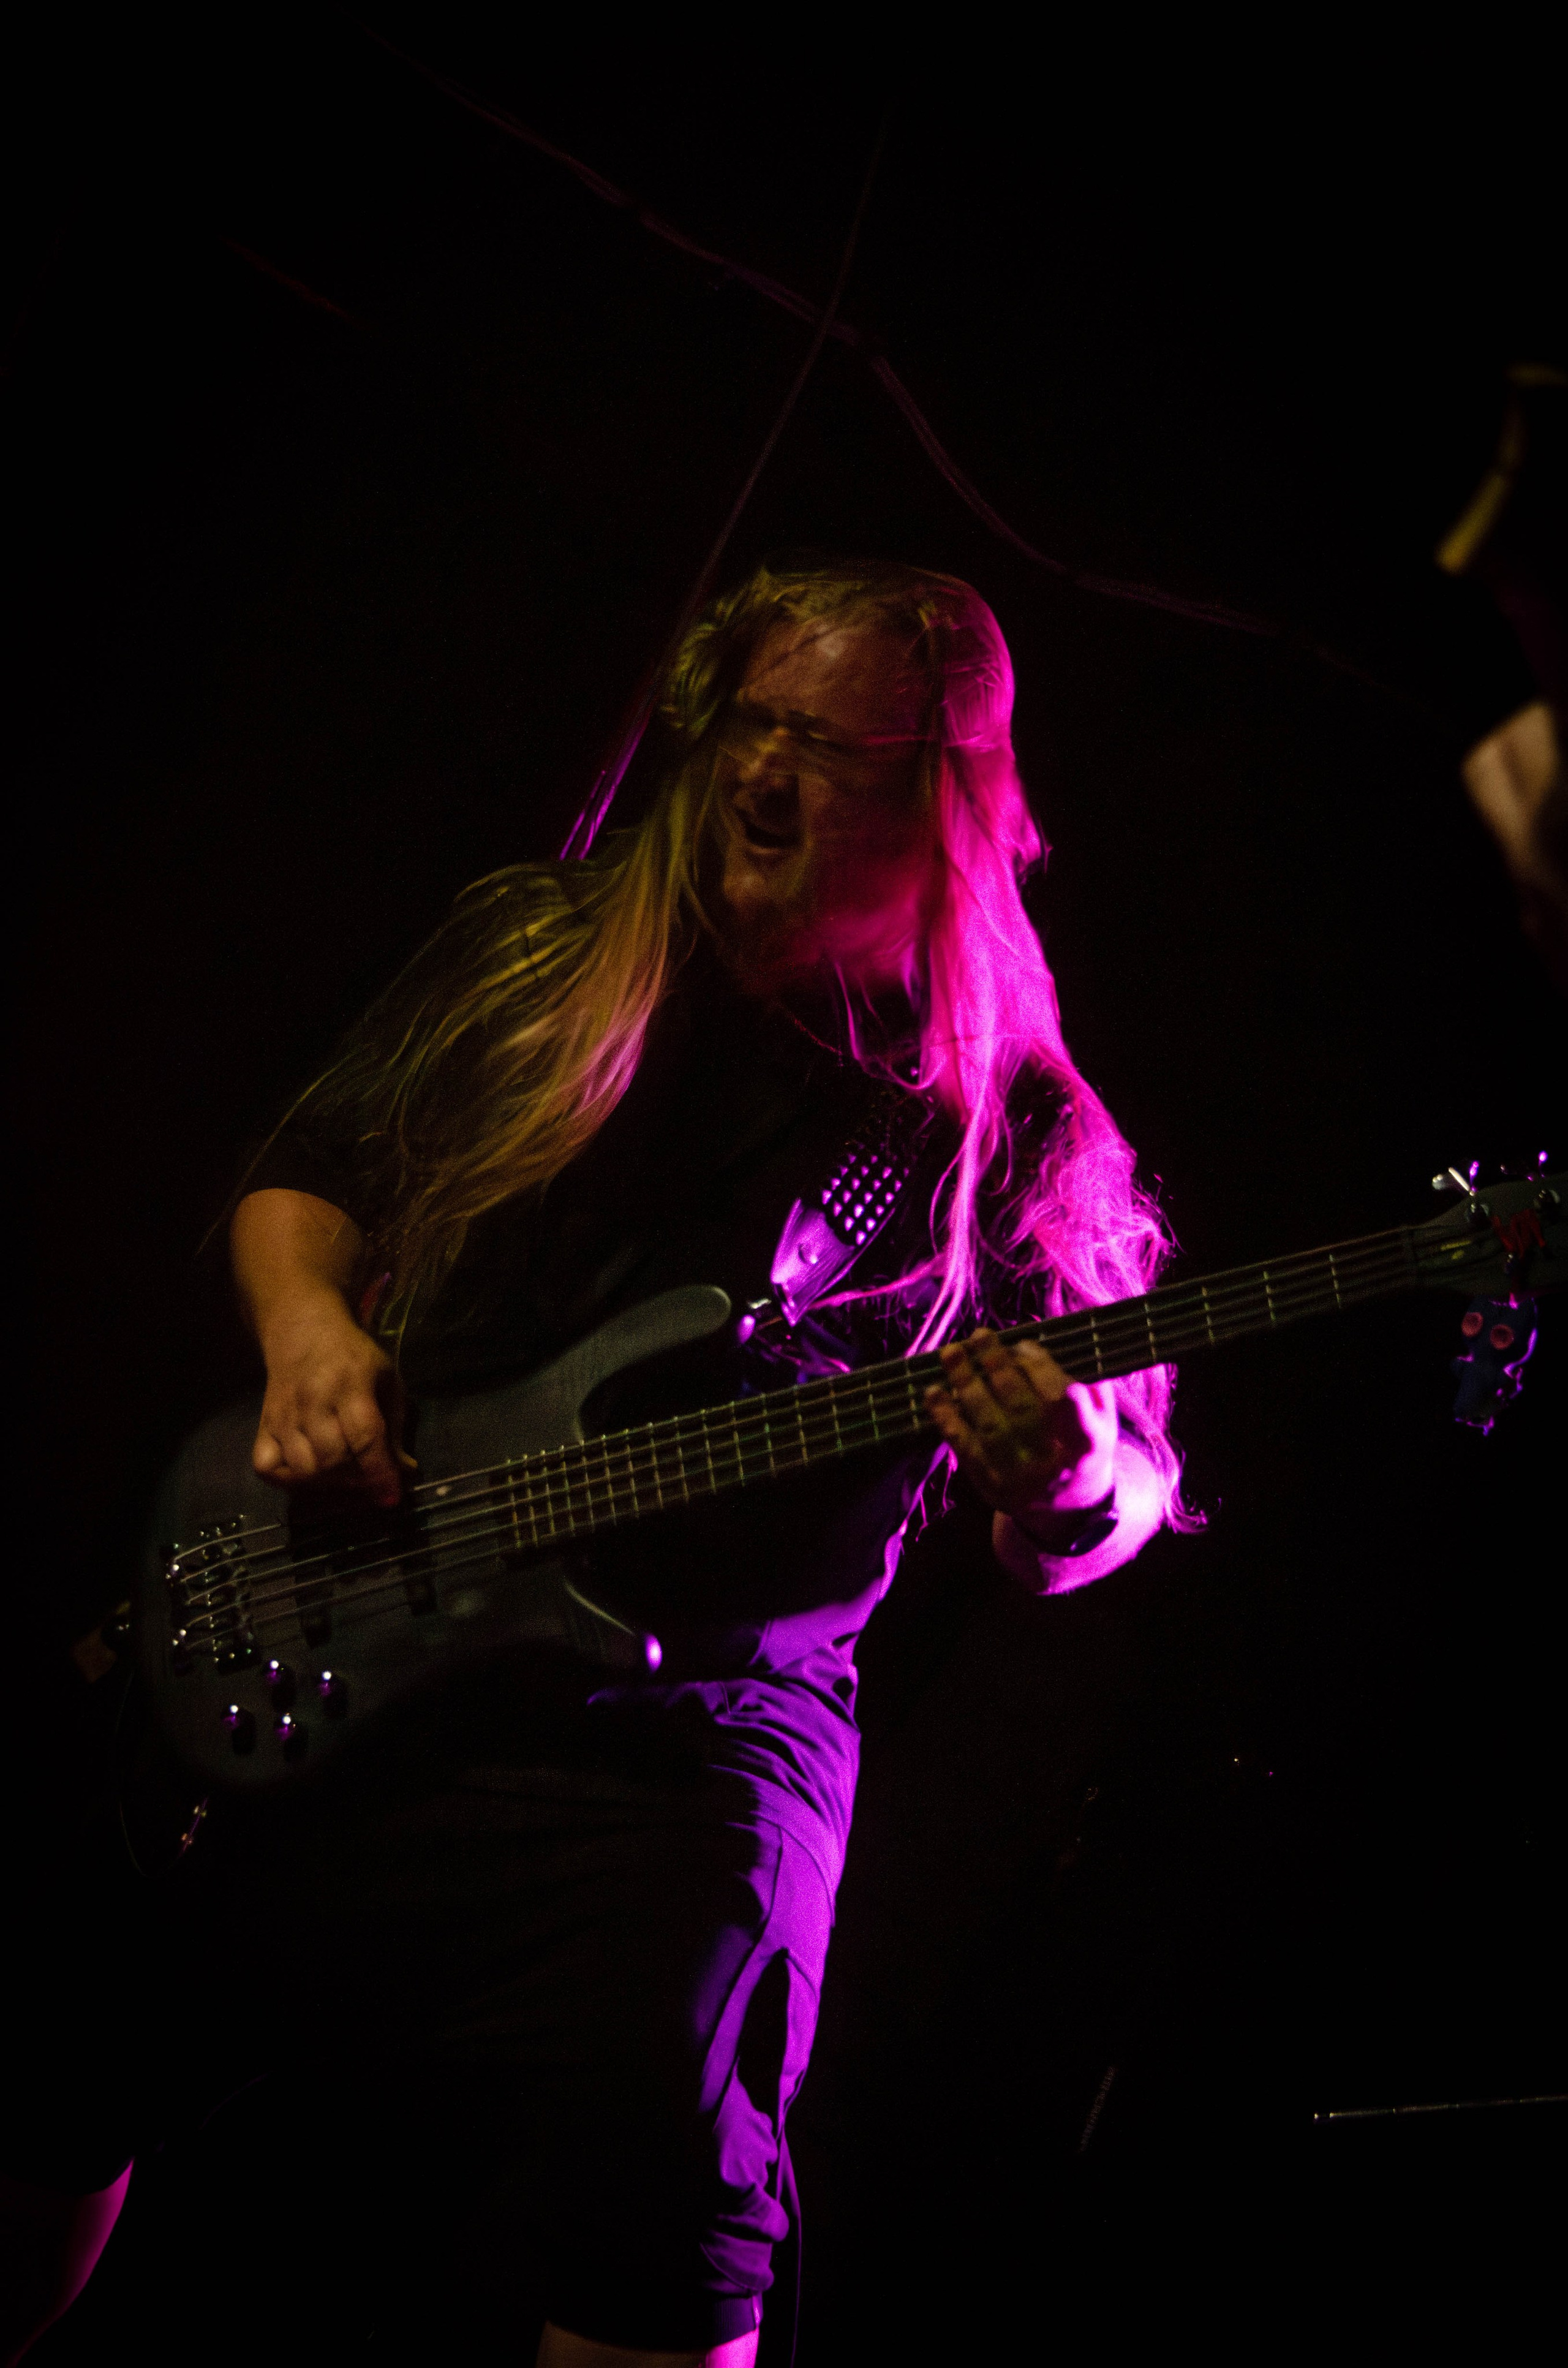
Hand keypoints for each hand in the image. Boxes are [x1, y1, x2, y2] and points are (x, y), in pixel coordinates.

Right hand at [252, 1288, 407, 1507]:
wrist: (303, 1333)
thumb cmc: (354, 1358)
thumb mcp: (386, 1380)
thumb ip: (395, 1427)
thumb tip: (404, 1473)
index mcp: (350, 1383)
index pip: (364, 1437)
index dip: (379, 1473)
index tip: (391, 1498)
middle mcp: (313, 1400)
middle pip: (332, 1459)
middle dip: (357, 1480)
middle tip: (370, 1479)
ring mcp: (283, 1414)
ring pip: (303, 1470)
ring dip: (328, 1484)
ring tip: (346, 1475)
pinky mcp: (263, 1425)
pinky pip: (268, 1469)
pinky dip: (289, 1480)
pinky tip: (309, 1473)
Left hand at [925, 1329, 1117, 1534]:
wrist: (1067, 1506)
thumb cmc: (1083, 1445)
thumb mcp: (1102, 1417)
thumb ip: (1085, 1381)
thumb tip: (1044, 1342)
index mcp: (1088, 1445)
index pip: (1073, 1414)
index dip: (1054, 1385)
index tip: (1031, 1351)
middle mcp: (1053, 1465)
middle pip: (1023, 1412)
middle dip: (998, 1368)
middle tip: (979, 1336)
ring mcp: (1019, 1479)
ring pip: (989, 1426)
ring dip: (967, 1385)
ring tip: (952, 1353)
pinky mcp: (991, 1486)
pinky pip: (965, 1447)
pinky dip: (946, 1417)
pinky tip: (934, 1392)